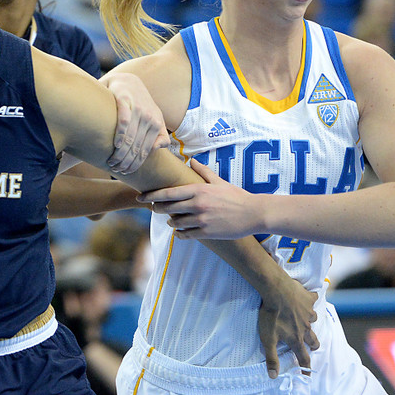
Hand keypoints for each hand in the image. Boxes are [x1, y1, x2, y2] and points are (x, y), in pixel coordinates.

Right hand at [101, 72, 169, 173]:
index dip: (136, 163)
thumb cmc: (140, 102)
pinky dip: (120, 136)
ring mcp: (137, 109)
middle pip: (137, 147)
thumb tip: (158, 148)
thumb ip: (159, 132)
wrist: (127, 80)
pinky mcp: (124, 101)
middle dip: (127, 162)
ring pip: (130, 138)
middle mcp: (149, 117)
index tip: (127, 171)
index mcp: (157, 123)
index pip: (146, 150)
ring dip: (121, 153)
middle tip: (118, 169)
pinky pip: (123, 123)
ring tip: (113, 162)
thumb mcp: (155, 115)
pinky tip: (115, 145)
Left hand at [139, 159, 265, 239]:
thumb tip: (191, 160)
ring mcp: (201, 219)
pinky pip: (185, 235)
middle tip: (153, 209)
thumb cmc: (236, 196)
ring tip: (171, 220)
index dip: (151, 196)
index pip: (168, 193)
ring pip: (175, 222)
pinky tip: (179, 232)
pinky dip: (179, 234)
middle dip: (157, 209)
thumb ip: (203, 171)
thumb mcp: (219, 181)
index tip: (141, 197)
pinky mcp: (207, 232)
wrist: (254, 213)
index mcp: (198, 190)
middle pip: (168, 208)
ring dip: (170, 222)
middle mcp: (197, 204)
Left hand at [257, 274, 319, 378]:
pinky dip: (309, 300)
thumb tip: (273, 376)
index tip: (308, 376)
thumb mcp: (267, 338)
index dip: (305, 369)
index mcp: (296, 338)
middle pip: (314, 340)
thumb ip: (271, 358)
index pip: (303, 358)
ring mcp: (308, 312)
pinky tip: (304, 297)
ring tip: (304, 320)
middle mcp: (305, 327)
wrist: (276, 290)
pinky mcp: (308, 299)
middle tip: (311, 346)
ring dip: (309, 322)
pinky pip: (312, 300)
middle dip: (313, 345)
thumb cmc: (270, 315)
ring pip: (313, 320)